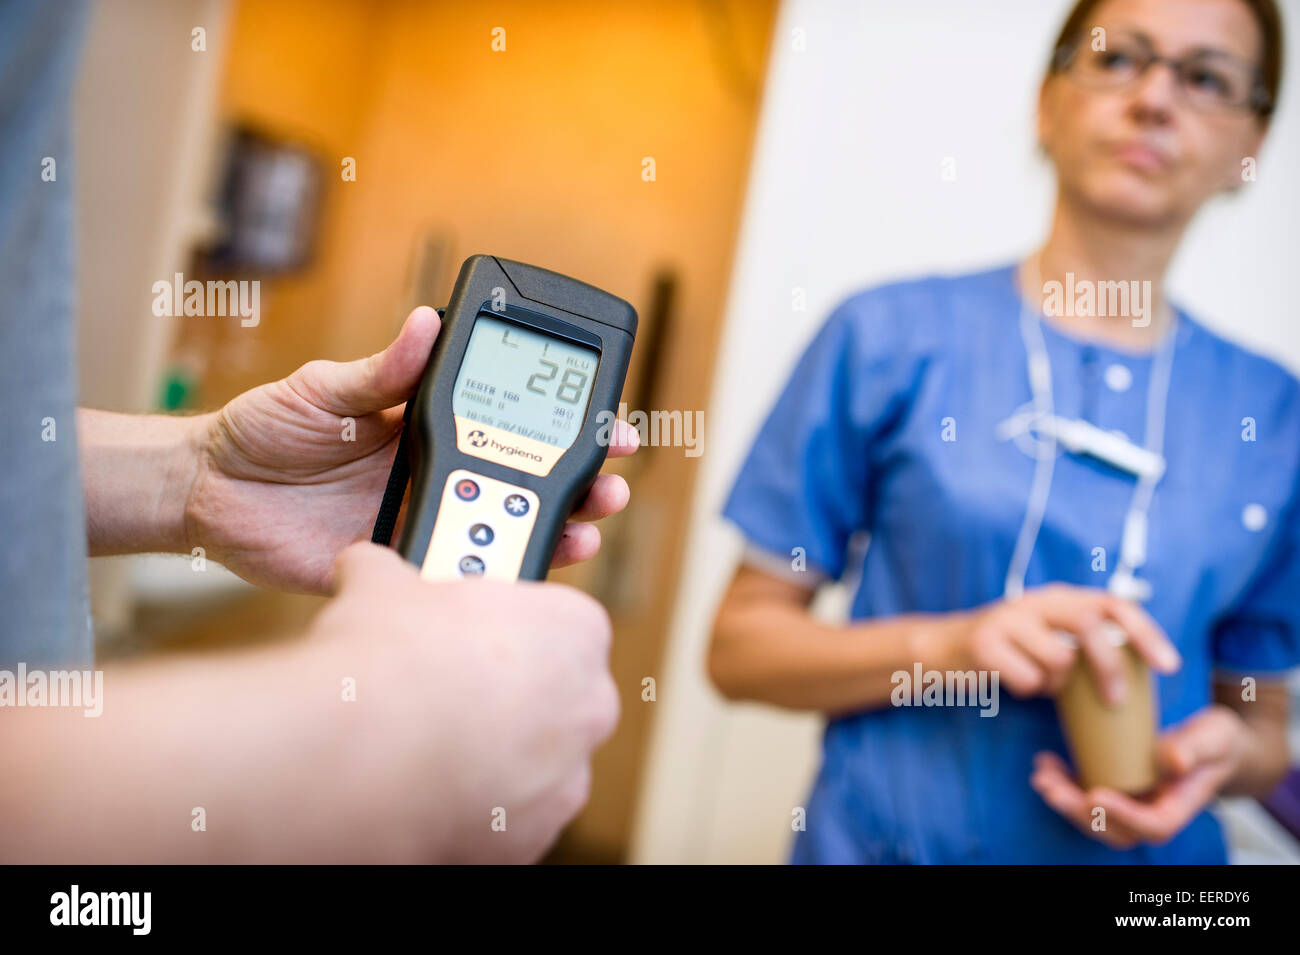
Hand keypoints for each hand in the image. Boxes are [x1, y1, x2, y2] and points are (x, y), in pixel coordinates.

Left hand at [185, 306, 638, 591]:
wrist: (208, 494)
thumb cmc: (264, 431)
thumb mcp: (323, 390)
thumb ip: (378, 371)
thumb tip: (426, 324)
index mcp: (427, 426)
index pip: (513, 423)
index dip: (564, 424)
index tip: (607, 423)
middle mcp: (438, 475)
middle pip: (528, 482)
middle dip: (582, 484)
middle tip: (610, 483)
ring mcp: (422, 522)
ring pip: (504, 531)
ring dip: (555, 531)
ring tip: (585, 528)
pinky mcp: (397, 568)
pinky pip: (454, 578)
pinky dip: (491, 581)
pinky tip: (520, 576)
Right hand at [310, 542, 619, 862]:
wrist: (364, 757)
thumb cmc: (391, 660)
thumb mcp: (382, 587)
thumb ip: (388, 572)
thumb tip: (364, 564)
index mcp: (575, 630)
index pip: (560, 622)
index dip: (510, 627)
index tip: (470, 633)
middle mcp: (589, 706)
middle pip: (556, 695)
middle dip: (509, 694)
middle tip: (449, 689)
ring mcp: (567, 777)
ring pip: (538, 763)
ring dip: (496, 755)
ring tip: (428, 747)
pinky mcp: (532, 837)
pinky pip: (510, 817)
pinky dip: (476, 806)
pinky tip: (427, 791)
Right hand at [944, 583, 1180, 700]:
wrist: (941, 646)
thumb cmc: (1009, 650)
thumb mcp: (1048, 635)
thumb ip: (1083, 643)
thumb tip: (1133, 672)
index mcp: (1060, 597)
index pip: (1115, 605)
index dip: (1146, 633)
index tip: (1169, 666)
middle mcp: (1037, 600)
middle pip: (1091, 625)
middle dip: (1109, 666)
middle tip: (1115, 701)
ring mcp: (1009, 618)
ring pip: (1060, 658)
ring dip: (1057, 683)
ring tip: (1040, 680)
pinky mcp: (985, 643)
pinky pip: (1029, 680)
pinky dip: (1029, 691)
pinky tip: (1013, 682)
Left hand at [1030, 705, 1246, 848]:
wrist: (1209, 741)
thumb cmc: (1214, 740)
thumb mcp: (1214, 737)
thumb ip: (1195, 748)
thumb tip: (1172, 761)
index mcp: (1178, 807)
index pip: (1153, 826)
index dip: (1123, 816)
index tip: (1096, 794)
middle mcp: (1151, 812)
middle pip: (1115, 830)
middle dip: (1080, 813)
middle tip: (1051, 790)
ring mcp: (1131, 804)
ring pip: (1094, 816)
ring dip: (1064, 799)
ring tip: (1042, 777)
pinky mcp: (1115, 788)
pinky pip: (1085, 794)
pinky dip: (1063, 782)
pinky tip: (1045, 763)